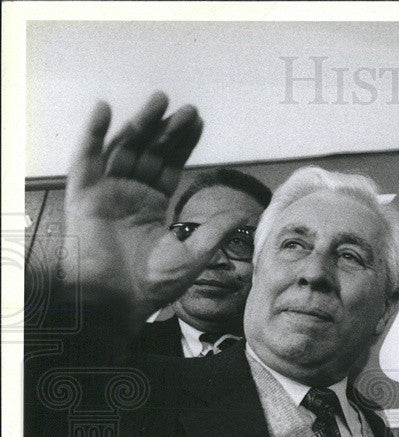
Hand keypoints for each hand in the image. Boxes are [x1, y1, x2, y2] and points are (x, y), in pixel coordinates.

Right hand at [63, 92, 252, 329]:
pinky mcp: (84, 195)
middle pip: (150, 151)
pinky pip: (85, 158)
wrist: (120, 302)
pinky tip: (105, 110)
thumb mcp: (194, 255)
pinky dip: (92, 133)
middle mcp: (129, 194)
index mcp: (152, 206)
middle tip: (187, 109)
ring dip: (140, 123)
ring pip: (123, 148)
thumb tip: (243, 214)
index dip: (183, 143)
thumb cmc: (153, 286)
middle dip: (167, 129)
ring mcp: (106, 192)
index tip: (199, 122)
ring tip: (160, 102)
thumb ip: (215, 232)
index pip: (170, 165)